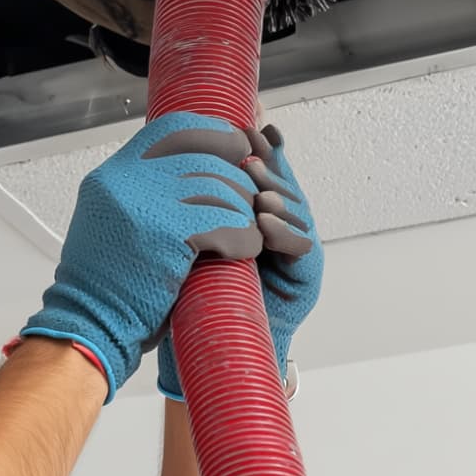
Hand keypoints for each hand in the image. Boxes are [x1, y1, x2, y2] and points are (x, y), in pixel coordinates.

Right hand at [22, 112, 264, 401]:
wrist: (89, 324)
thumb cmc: (106, 285)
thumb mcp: (112, 222)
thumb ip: (142, 193)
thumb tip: (191, 172)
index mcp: (111, 175)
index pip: (171, 130)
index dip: (211, 133)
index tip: (236, 147)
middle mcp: (124, 182)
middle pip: (202, 157)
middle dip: (236, 177)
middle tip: (252, 198)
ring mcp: (143, 205)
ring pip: (218, 189)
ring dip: (243, 210)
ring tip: (252, 228)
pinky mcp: (166, 236)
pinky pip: (224, 223)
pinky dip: (243, 236)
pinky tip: (247, 249)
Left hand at [156, 123, 321, 399]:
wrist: (215, 350)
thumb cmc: (195, 296)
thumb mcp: (188, 241)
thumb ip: (191, 206)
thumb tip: (169, 154)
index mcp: (252, 214)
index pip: (262, 172)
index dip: (259, 148)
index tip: (247, 125)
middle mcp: (278, 227)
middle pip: (282, 184)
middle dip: (268, 165)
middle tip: (250, 150)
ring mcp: (295, 252)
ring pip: (296, 211)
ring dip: (276, 196)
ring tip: (255, 189)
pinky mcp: (306, 278)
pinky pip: (303, 248)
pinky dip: (284, 233)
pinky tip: (264, 223)